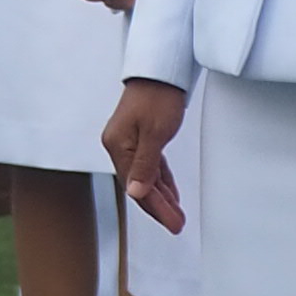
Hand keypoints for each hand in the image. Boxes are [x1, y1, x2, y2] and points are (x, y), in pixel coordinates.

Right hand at [105, 77, 187, 234]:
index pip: (136, 186)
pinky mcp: (140, 137)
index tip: (173, 224)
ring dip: (161, 196)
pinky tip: (170, 193)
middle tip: (177, 224)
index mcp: (118, 146)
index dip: (156, 207)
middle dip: (159, 206)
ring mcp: (129, 142)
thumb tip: (136, 193)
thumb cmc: (158, 96)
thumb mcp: (155, 133)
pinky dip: (160, 180)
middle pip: (139, 184)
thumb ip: (145, 165)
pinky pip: (150, 165)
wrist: (161, 70)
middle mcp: (119, 146)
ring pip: (145, 176)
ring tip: (176, 215)